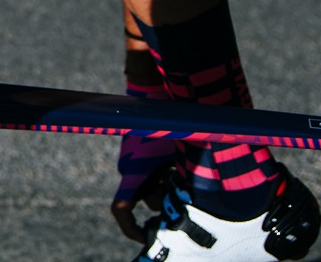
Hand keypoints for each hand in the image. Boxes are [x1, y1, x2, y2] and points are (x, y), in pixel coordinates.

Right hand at [112, 79, 177, 242]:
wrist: (152, 85)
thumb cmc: (167, 118)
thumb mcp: (180, 150)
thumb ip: (186, 176)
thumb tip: (199, 198)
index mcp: (134, 173)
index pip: (121, 210)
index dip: (131, 228)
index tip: (146, 236)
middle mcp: (131, 168)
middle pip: (151, 197)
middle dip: (169, 199)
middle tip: (191, 191)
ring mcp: (135, 157)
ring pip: (155, 182)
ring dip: (171, 182)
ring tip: (191, 168)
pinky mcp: (140, 147)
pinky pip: (153, 167)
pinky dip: (167, 169)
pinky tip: (184, 159)